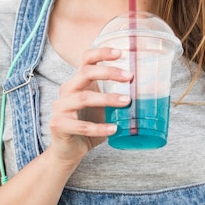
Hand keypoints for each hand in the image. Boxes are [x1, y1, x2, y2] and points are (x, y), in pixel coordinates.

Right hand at [49, 47, 131, 164]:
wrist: (67, 151)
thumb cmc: (88, 125)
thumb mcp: (101, 107)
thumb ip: (114, 97)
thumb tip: (145, 91)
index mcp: (77, 82)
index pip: (86, 59)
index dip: (101, 53)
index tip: (120, 53)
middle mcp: (66, 90)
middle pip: (85, 73)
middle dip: (108, 72)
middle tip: (129, 77)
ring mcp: (60, 107)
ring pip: (84, 97)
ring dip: (107, 99)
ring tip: (127, 102)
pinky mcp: (58, 125)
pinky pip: (81, 125)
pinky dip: (99, 127)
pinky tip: (114, 129)